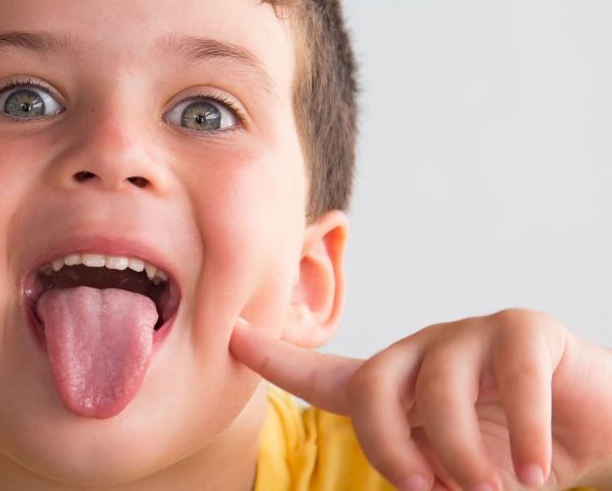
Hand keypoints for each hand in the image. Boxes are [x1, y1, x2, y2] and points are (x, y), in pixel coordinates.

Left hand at [230, 309, 611, 490]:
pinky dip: (520, 436)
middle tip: (426, 490)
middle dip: (389, 448)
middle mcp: (424, 350)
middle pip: (371, 385)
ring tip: (491, 488)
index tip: (230, 337)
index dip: (276, 358)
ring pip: (437, 387)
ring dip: (462, 453)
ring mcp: (471, 333)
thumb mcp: (457, 470)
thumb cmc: (515, 450)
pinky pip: (510, 380)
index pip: (326, 375)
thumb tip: (409, 487)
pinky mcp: (524, 330)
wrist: (598, 425)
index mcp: (400, 385)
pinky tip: (532, 471)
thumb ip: (421, 471)